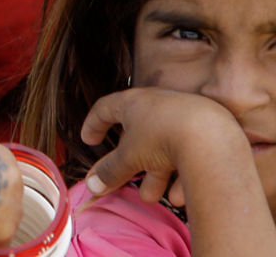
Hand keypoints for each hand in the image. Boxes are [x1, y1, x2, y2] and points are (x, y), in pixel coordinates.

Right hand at [81, 87, 248, 206]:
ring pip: (165, 146)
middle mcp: (158, 104)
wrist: (211, 136)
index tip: (89, 140)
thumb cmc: (161, 137)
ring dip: (157, 173)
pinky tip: (179, 196)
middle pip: (139, 134)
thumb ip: (109, 171)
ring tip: (154, 197)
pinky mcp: (208, 129)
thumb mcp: (128, 157)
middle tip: (128, 180)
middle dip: (133, 162)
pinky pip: (189, 151)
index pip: (105, 108)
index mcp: (133, 102)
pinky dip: (181, 174)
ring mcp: (184, 115)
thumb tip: (91, 185)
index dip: (94, 124)